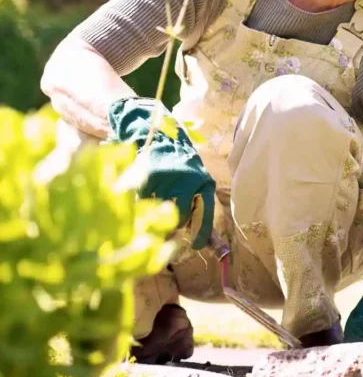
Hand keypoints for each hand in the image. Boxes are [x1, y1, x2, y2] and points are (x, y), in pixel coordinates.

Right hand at [107, 97, 215, 248]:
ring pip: (159, 212)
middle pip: (179, 218)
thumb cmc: (178, 160)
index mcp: (204, 182)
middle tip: (168, 211)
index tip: (197, 246)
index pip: (206, 215)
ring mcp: (167, 180)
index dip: (201, 233)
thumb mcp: (194, 178)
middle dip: (174, 221)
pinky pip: (143, 201)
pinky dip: (141, 200)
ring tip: (156, 194)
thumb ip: (196, 203)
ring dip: (155, 210)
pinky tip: (143, 188)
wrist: (157, 130)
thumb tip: (203, 239)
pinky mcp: (146, 177)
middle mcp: (188, 182)